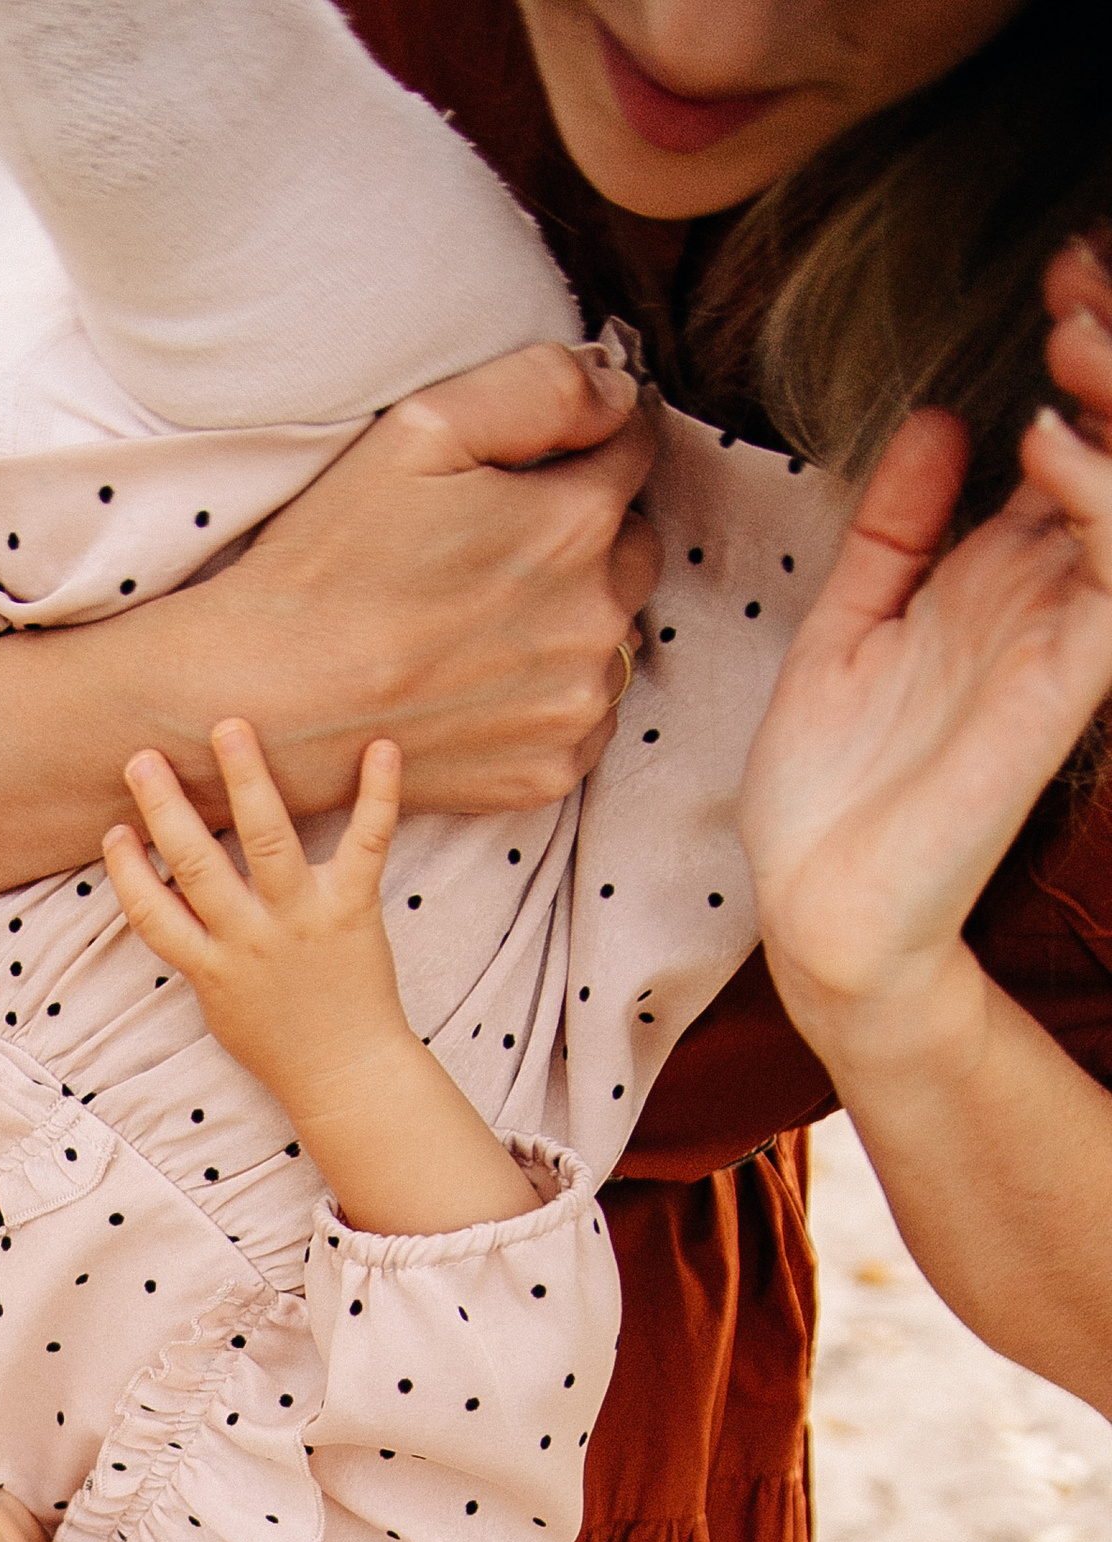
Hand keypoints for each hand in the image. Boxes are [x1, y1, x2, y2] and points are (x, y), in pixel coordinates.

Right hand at [103, 723, 537, 1233]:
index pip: (153, 915)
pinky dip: (378, 794)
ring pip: (266, 842)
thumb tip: (169, 898)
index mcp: (211, 966)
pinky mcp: (353, 908)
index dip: (127, 873)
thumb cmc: (279, 1039)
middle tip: (143, 759)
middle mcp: (250, 937)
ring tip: (229, 728)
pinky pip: (366, 844)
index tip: (113, 831)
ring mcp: (301, 920)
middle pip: (197, 864)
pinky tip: (382, 746)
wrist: (347, 1074)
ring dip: (246, 780)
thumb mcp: (220, 1004)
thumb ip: (195, 950)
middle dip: (166, 808)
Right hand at [172, 344, 659, 817]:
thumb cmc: (335, 557)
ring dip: (572, 619)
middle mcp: (598, 617)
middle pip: (634, 547)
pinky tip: (481, 683)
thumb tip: (621, 392)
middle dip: (584, 535)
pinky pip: (585, 718)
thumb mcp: (426, 427)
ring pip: (615, 635)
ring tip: (482, 622)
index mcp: (579, 521)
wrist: (272, 698)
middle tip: (493, 549)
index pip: (634, 447)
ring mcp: (575, 704)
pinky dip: (550, 696)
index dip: (584, 440)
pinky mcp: (548, 770)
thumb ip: (544, 387)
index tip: (530, 463)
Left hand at [744, 253, 1111, 1078]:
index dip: (1081, 350)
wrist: (815, 912)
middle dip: (1110, 357)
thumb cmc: (828, 789)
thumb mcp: (845, 624)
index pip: (1073, 435)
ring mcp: (1061, 640)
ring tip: (1074, 339)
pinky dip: (1099, 503)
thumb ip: (894, 527)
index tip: (1057, 272)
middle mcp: (1044, 595)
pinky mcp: (1063, 691)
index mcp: (999, 574)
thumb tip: (950, 417)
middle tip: (1079, 283)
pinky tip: (1047, 450)